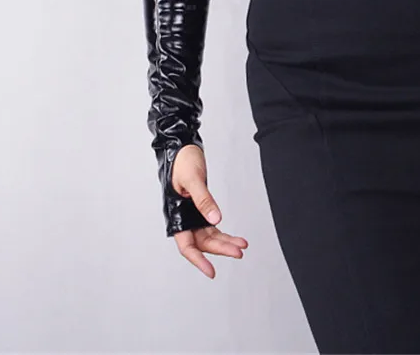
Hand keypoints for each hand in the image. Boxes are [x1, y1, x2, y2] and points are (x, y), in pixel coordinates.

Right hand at [170, 144, 248, 277]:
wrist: (182, 148)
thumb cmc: (182, 162)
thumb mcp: (193, 180)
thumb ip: (204, 200)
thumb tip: (216, 218)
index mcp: (176, 215)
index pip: (187, 246)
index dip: (198, 260)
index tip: (211, 271)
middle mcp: (184, 218)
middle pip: (202, 242)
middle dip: (220, 249)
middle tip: (239, 252)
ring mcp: (193, 214)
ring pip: (209, 236)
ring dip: (225, 242)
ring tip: (242, 246)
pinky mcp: (201, 207)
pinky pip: (212, 226)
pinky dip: (224, 232)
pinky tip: (235, 238)